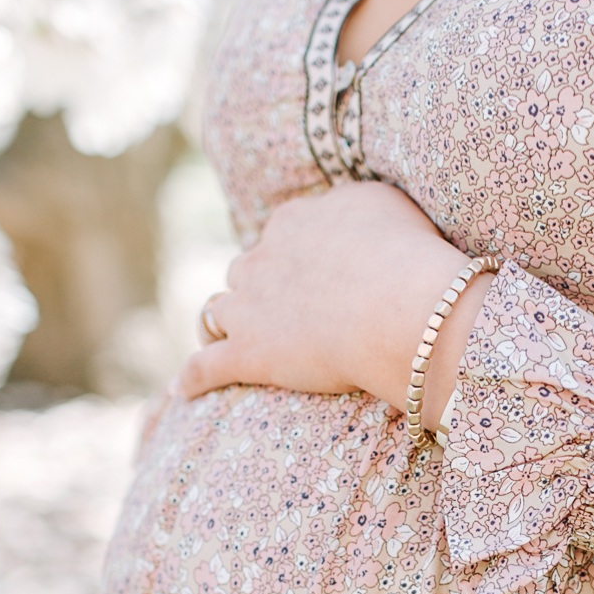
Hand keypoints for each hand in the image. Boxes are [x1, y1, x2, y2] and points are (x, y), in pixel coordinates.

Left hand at [178, 181, 485, 429]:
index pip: (278, 235)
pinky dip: (193, 377)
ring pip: (216, 312)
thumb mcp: (385, 204)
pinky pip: (204, 366)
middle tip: (274, 310)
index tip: (304, 271)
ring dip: (220, 324)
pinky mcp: (246, 354)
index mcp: (292, 222)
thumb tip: (343, 211)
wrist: (400, 307)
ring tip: (221, 341)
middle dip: (253, 288)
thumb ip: (354, 204)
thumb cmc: (407, 255)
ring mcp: (248, 307)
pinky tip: (186, 389)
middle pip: (244, 271)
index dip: (288, 255)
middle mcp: (261, 259)